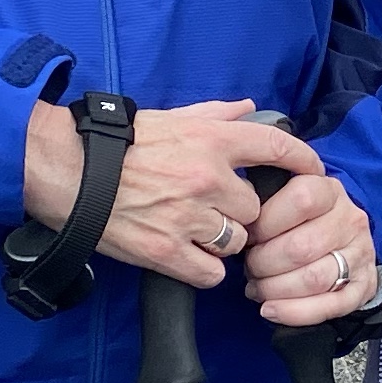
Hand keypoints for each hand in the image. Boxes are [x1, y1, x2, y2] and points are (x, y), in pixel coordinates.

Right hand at [18, 97, 306, 286]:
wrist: (68, 171)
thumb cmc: (116, 142)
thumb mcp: (169, 117)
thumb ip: (214, 115)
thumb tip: (248, 109)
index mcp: (211, 141)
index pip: (277, 149)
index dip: (304, 162)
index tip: (313, 173)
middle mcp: (208, 179)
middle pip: (256, 209)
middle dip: (242, 214)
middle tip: (218, 212)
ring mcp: (189, 218)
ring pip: (237, 242)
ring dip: (223, 242)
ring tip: (198, 234)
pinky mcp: (166, 251)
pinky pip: (211, 273)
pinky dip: (204, 269)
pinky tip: (188, 258)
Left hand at [239, 164, 381, 328]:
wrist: (342, 242)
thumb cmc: (301, 221)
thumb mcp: (287, 198)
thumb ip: (265, 201)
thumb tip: (236, 220)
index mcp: (330, 191)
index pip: (301, 200)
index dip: (266, 223)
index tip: (249, 235)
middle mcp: (350, 220)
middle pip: (302, 247)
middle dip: (264, 264)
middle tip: (249, 268)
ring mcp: (361, 254)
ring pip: (314, 279)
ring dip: (275, 290)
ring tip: (258, 289)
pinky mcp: (363, 286)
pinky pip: (330, 306)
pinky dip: (294, 313)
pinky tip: (270, 310)